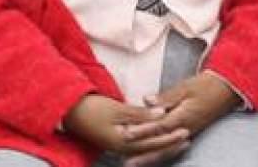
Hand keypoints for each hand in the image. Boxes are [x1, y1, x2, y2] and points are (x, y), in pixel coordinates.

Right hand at [62, 94, 187, 155]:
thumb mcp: (118, 110)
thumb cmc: (92, 109)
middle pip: (151, 148)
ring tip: (178, 140)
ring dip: (163, 144)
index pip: (152, 142)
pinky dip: (151, 142)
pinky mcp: (117, 141)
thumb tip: (162, 115)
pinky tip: (158, 138)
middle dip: (170, 144)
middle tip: (187, 137)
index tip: (185, 131)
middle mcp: (122, 148)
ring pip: (146, 148)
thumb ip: (140, 114)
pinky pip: (139, 145)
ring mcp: (119, 146)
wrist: (70, 112)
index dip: (170, 137)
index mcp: (123, 142)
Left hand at [119, 72, 242, 166]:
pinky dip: (162, 152)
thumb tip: (147, 100)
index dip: (142, 131)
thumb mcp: (186, 87)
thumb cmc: (207, 85)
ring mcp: (189, 131)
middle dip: (144, 152)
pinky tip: (153, 156)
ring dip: (151, 157)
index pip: (159, 126)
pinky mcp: (191, 131)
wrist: (228, 89)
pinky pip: (173, 146)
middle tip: (127, 160)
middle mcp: (186, 127)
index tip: (127, 134)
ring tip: (135, 163)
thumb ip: (166, 96)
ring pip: (167, 148)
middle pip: (161, 143)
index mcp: (184, 115)